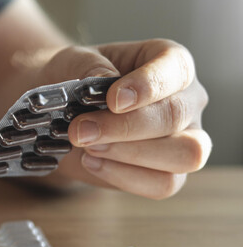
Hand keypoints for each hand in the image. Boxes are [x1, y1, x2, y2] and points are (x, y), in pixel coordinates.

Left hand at [42, 39, 210, 198]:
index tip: (113, 99)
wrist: (60, 115)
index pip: (176, 69)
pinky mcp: (170, 172)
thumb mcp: (73, 62)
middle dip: (125, 127)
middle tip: (81, 130)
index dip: (148, 85)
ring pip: (185, 154)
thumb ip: (89, 68)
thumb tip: (105, 81)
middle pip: (176, 116)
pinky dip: (124, 176)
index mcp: (170, 63)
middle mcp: (187, 99)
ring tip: (88, 146)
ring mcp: (185, 138)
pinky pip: (164, 184)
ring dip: (131, 154)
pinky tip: (91, 162)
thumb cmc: (74, 80)